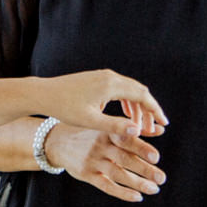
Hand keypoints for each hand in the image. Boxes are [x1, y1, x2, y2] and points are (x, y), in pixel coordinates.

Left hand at [38, 70, 167, 136]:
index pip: (142, 96)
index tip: (164, 123)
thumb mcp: (90, 121)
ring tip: (140, 125)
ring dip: (137, 106)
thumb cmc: (64, 108)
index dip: (155, 110)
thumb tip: (138, 131)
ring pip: (129, 89)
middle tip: (154, 127)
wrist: (43, 94)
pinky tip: (125, 115)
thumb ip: (115, 126)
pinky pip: (119, 88)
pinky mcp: (96, 78)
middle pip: (139, 91)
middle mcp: (109, 76)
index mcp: (111, 85)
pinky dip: (126, 101)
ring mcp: (102, 75)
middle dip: (148, 110)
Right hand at [45, 122, 164, 201]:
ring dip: (138, 183)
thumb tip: (162, 129)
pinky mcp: (86, 174)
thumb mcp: (107, 125)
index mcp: (107, 131)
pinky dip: (122, 193)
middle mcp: (99, 146)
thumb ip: (134, 130)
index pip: (126, 140)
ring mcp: (92, 161)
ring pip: (117, 174)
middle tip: (162, 178)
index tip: (156, 157)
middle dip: (144, 169)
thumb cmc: (90, 132)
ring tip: (154, 189)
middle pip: (124, 159)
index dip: (141, 148)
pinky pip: (106, 186)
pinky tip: (137, 197)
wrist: (57, 142)